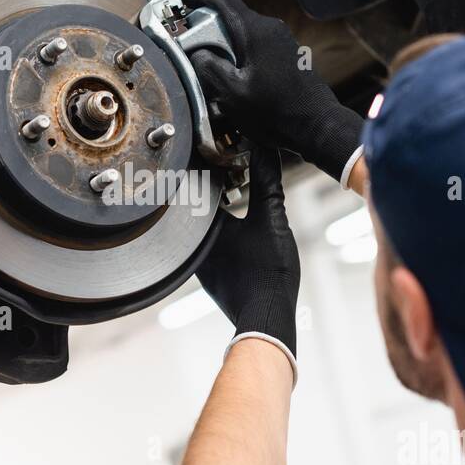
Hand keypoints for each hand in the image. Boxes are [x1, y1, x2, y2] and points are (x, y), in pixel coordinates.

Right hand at [185, 0, 363, 183]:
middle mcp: (271, 28)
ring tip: (208, 59)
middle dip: (209, 23)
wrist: (315, 124)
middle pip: (233, 15)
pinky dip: (239, 51)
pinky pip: (256, 44)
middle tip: (189, 36)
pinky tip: (231, 72)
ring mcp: (282, 40)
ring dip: (224, 40)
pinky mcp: (286, 54)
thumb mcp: (232, 93)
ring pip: (244, 31)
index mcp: (256, 31)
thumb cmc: (275, 111)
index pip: (225, 0)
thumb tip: (198, 54)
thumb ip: (209, 67)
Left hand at [196, 146, 300, 363]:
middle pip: (195, 203)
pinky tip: (235, 223)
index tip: (217, 148)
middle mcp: (193, 243)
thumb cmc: (266, 272)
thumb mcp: (271, 219)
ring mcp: (199, 260)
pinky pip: (208, 241)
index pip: (195, 184)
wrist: (265, 317)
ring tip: (232, 188)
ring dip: (215, 207)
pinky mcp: (209, 273)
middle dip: (209, 183)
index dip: (206, 164)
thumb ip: (267, 182)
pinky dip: (219, 228)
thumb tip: (265, 151)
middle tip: (225, 163)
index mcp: (202, 225)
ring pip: (201, 224)